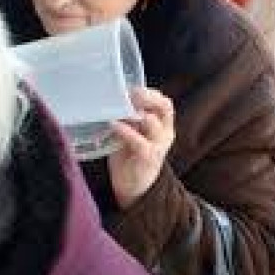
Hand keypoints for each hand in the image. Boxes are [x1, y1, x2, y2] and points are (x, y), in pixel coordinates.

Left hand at [108, 86, 174, 209]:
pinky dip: (125, 130)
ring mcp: (159, 145)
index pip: (163, 102)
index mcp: (162, 125)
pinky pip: (139, 141)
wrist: (134, 187)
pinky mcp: (148, 157)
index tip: (131, 86)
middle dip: (147, 96)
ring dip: (134, 112)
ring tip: (117, 107)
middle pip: (164, 107)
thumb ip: (126, 119)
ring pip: (153, 121)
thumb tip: (110, 100)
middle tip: (128, 92)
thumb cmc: (129, 157)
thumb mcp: (129, 133)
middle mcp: (164, 132)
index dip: (150, 92)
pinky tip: (113, 124)